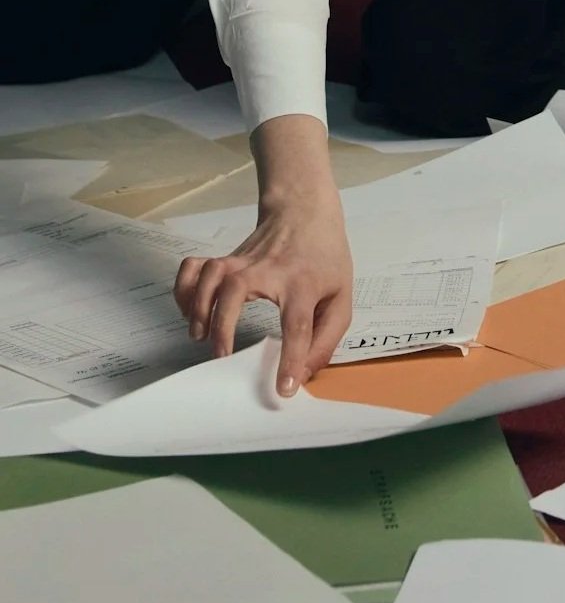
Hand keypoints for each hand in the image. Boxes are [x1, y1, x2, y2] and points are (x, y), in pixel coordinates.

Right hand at [173, 191, 352, 397]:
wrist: (305, 213)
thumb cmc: (324, 260)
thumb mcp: (341, 297)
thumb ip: (327, 338)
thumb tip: (304, 373)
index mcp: (304, 284)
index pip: (298, 325)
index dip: (291, 359)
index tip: (284, 389)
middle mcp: (269, 270)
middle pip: (237, 291)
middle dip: (223, 326)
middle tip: (222, 356)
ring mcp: (242, 261)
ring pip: (210, 277)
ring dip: (199, 308)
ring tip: (200, 336)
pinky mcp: (225, 259)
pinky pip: (193, 269)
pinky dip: (184, 289)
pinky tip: (189, 310)